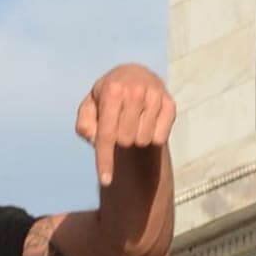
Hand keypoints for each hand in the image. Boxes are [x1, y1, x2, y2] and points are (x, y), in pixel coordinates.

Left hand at [76, 64, 175, 187]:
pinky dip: (151, 137)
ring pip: (143, 140)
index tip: (106, 181)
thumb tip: (96, 140)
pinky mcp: (170, 103)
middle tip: (119, 125)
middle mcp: (135, 90)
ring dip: (135, 138)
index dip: (105, 160)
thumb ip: (85, 125)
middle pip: (125, 141)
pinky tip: (146, 122)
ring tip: (132, 122)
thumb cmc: (107, 97)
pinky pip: (159, 138)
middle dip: (118, 141)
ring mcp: (155, 95)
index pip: (107, 134)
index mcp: (113, 90)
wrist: (134, 75)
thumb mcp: (89, 106)